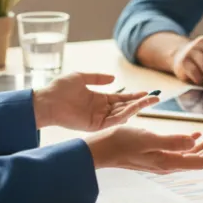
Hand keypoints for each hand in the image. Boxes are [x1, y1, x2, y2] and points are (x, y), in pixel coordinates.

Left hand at [32, 73, 154, 131]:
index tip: (147, 92)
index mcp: (99, 98)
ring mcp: (99, 118)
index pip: (121, 98)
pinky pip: (113, 121)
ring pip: (122, 114)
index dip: (134, 96)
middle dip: (141, 102)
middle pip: (125, 106)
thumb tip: (113, 78)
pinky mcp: (95, 125)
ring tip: (149, 101)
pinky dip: (124, 116)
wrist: (46, 100)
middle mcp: (101, 109)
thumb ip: (97, 77)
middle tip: (156, 97)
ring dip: (136, 108)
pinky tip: (134, 109)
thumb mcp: (80, 77)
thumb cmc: (60, 88)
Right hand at [85, 127, 202, 172]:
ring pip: (189, 154)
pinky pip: (178, 150)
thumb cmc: (120, 142)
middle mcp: (166, 164)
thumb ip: (171, 141)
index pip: (199, 161)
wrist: (100, 149)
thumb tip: (194, 142)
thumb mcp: (147, 138)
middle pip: (197, 158)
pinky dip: (190, 142)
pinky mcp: (154, 154)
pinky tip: (194, 135)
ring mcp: (160, 160)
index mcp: (167, 162)